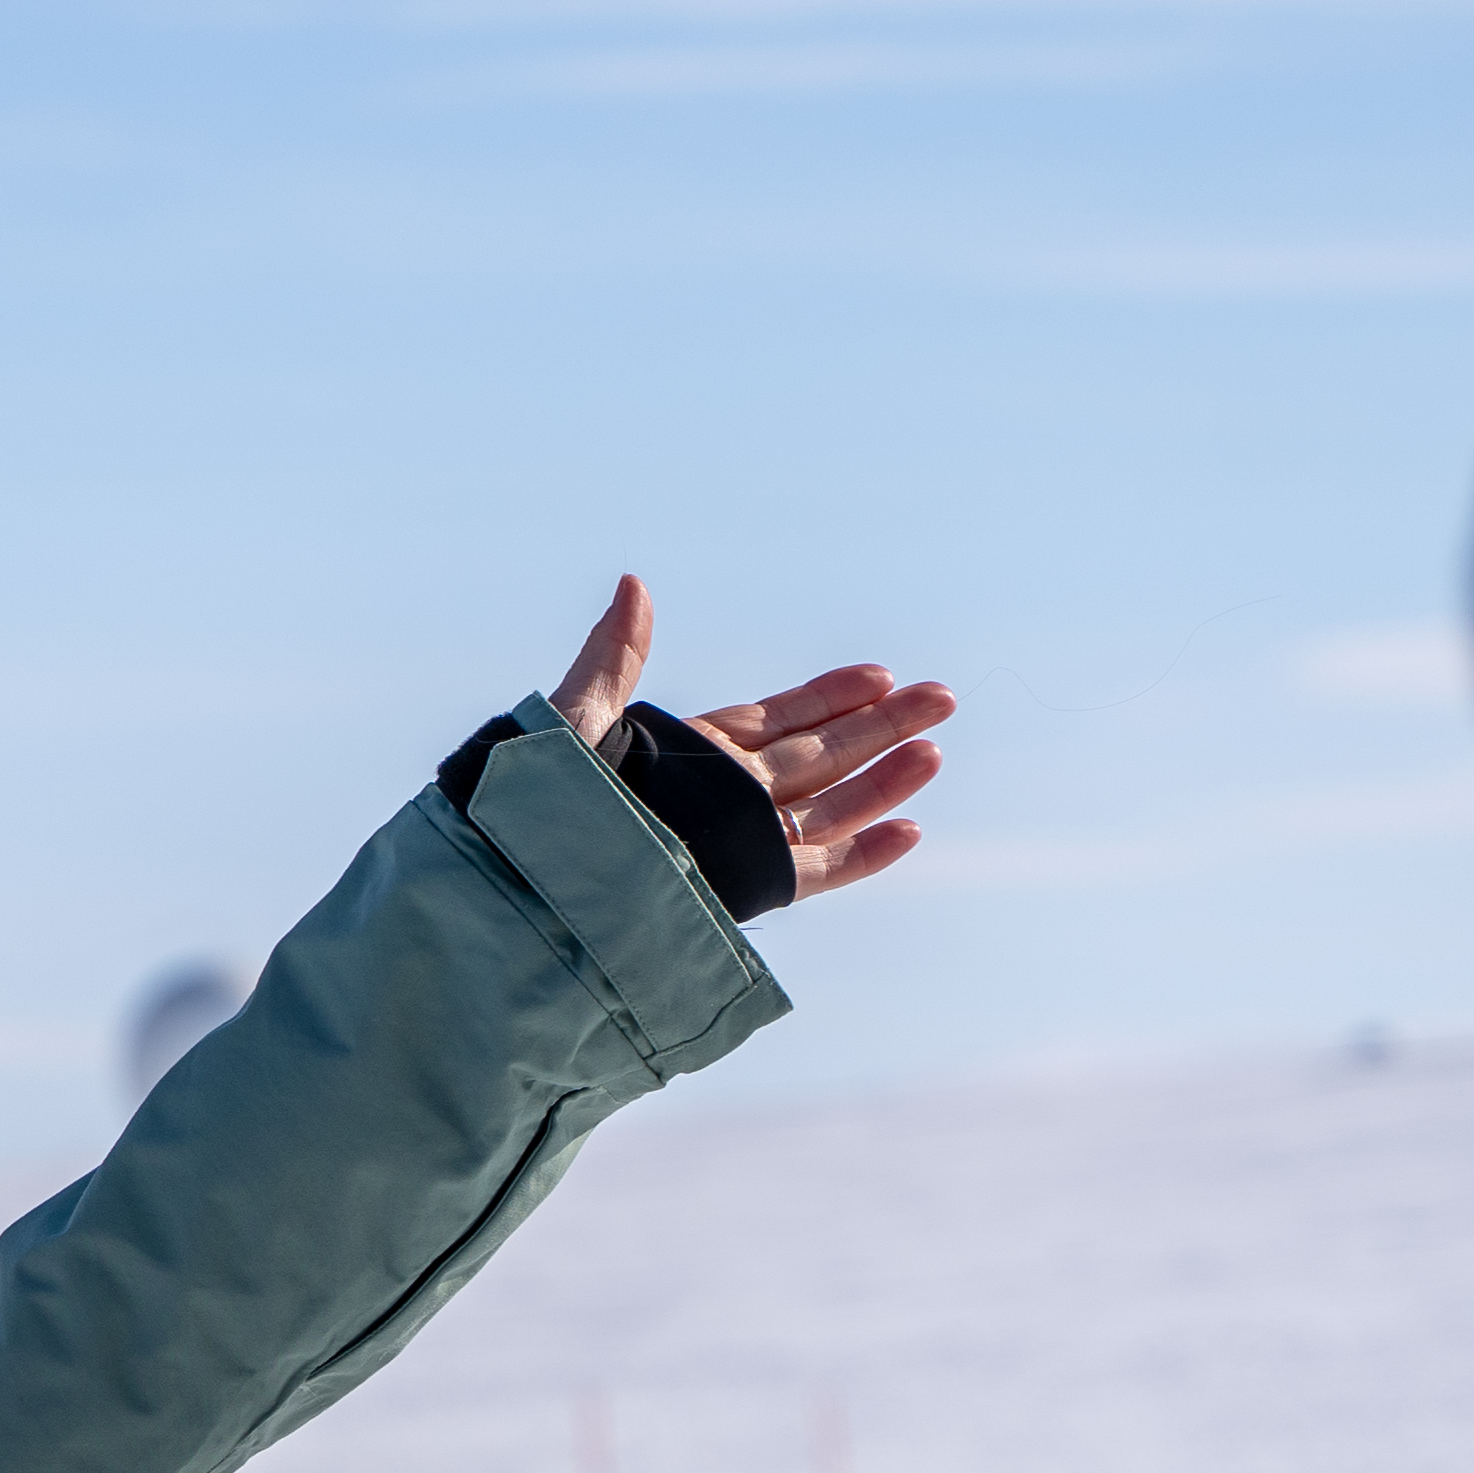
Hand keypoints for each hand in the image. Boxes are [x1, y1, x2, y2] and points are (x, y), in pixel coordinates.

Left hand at [548, 575, 951, 899]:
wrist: (531, 877)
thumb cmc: (534, 802)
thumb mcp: (574, 718)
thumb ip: (614, 658)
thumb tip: (633, 585)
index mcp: (686, 755)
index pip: (775, 719)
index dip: (828, 698)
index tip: (879, 675)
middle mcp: (719, 798)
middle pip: (818, 757)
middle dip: (879, 728)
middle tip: (942, 697)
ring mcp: (734, 843)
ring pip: (826, 808)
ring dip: (882, 781)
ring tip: (936, 751)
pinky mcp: (741, 888)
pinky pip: (813, 870)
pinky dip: (862, 853)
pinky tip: (910, 829)